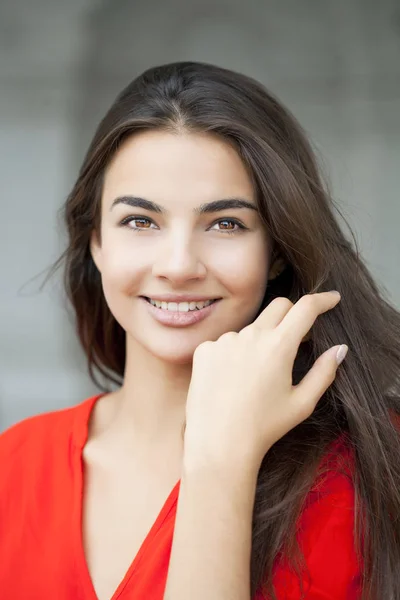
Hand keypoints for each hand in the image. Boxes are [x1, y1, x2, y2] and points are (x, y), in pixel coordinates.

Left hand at [183, 291, 346, 469]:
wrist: (219, 443)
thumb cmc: (264, 427)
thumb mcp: (302, 403)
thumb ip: (325, 371)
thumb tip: (339, 349)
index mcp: (279, 346)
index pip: (306, 308)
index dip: (323, 299)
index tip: (332, 299)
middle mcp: (251, 335)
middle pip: (279, 306)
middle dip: (293, 313)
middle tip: (298, 334)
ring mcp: (224, 340)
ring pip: (252, 328)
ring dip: (261, 340)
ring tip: (256, 378)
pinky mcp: (205, 350)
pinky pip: (226, 342)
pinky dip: (235, 354)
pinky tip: (232, 381)